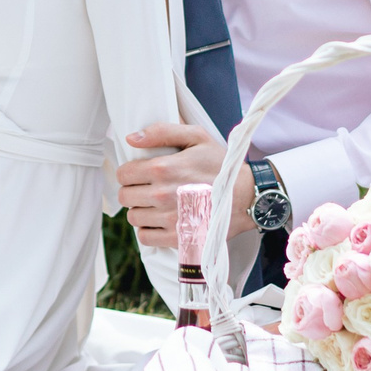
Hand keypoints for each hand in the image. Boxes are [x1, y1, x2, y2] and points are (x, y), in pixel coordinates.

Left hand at [116, 123, 255, 245]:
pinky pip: (145, 237)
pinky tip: (160, 220)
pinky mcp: (177, 238)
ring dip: (141, 210)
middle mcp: (162, 195)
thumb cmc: (221, 165)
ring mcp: (169, 219)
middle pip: (125, 196)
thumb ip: (162, 132)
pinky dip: (148, 229)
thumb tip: (131, 138)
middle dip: (133, 190)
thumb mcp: (197, 137)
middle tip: (148, 187)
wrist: (247, 196)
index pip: (124, 174)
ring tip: (155, 204)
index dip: (129, 172)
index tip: (139, 173)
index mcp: (163, 168)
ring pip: (133, 217)